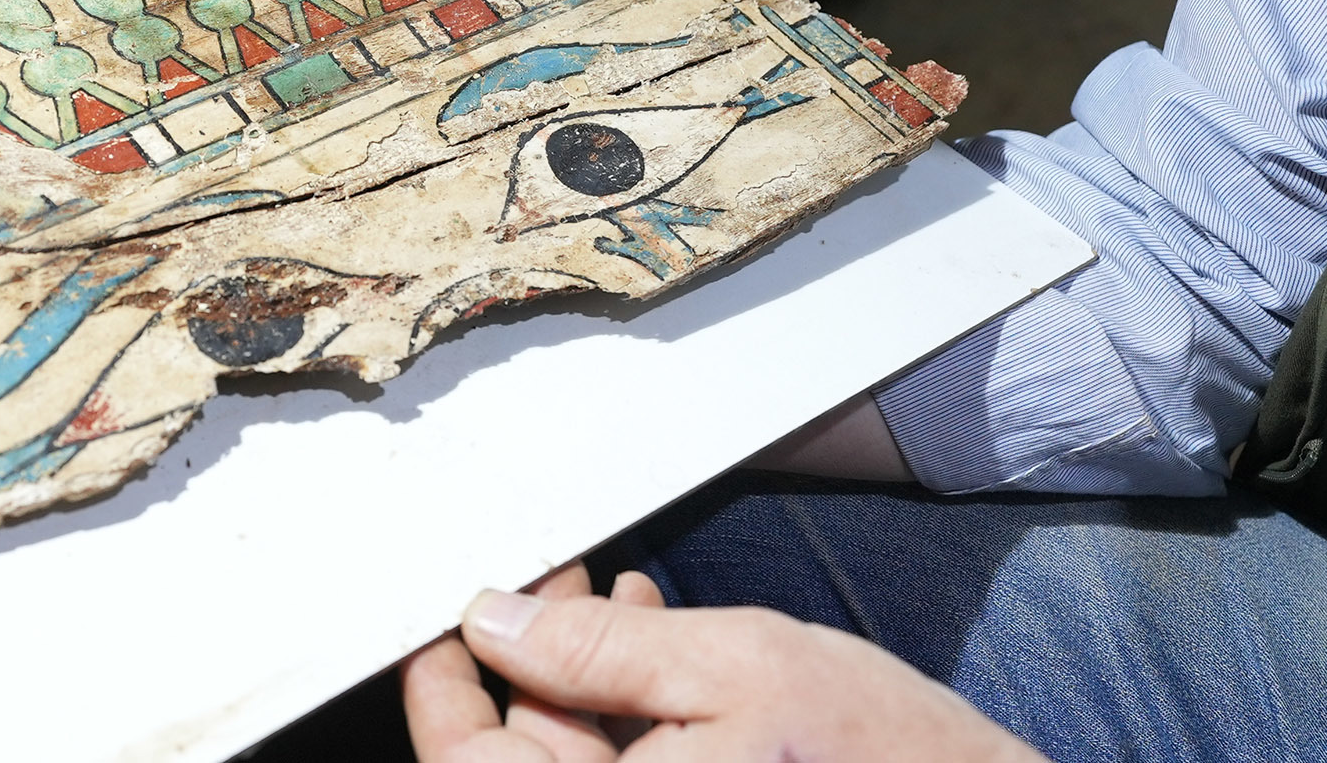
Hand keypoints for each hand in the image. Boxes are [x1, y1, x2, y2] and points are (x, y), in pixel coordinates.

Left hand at [401, 564, 1044, 761]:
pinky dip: (627, 717)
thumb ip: (601, 648)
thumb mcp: (738, 666)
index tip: (438, 628)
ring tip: (603, 593)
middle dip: (525, 667)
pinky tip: (649, 643)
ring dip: (578, 681)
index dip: (442, 695)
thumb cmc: (888, 756)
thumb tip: (496, 621)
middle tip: (545, 581)